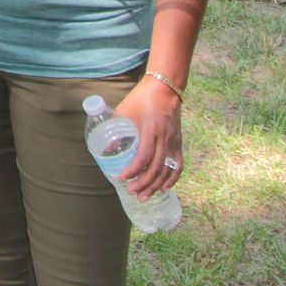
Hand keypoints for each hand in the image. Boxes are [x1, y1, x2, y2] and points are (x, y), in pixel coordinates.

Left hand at [115, 76, 183, 199]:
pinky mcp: (178, 143)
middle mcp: (165, 139)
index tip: (122, 177)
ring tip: (145, 196)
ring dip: (156, 186)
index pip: (143, 157)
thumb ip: (115, 129)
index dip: (133, 170)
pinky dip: (172, 178)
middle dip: (143, 183)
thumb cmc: (141, 99)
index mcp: (151, 131)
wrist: (164, 89)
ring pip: (167, 170)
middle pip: (156, 168)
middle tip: (131, 192)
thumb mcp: (124, 111)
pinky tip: (165, 188)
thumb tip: (107, 149)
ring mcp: (174, 142)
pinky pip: (178, 165)